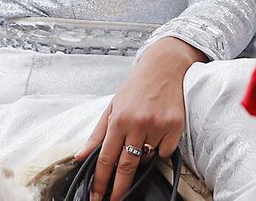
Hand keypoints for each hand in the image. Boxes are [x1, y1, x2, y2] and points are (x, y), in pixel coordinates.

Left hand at [74, 38, 202, 199]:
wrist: (163, 67)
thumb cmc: (135, 88)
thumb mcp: (111, 107)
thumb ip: (96, 134)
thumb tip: (80, 156)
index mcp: (118, 119)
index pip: (106, 158)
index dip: (100, 181)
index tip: (96, 196)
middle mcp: (137, 123)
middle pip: (126, 166)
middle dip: (118, 188)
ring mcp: (158, 126)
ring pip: (148, 159)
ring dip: (142, 160)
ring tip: (141, 142)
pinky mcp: (175, 127)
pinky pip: (165, 152)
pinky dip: (160, 149)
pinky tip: (157, 134)